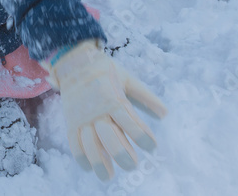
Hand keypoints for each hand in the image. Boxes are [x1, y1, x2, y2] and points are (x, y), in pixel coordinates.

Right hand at [45, 40, 166, 180]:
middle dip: (121, 154)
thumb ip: (145, 97)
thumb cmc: (104, 70)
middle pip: (108, 137)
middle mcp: (97, 110)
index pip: (129, 121)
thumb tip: (165, 115)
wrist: (73, 62)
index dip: (142, 136)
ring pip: (89, 143)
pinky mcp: (71, 121)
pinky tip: (89, 168)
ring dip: (99, 162)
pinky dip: (80, 157)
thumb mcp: (127, 78)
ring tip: (108, 176)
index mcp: (113, 98)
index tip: (152, 148)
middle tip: (132, 166)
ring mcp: (82, 117)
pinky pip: (74, 142)